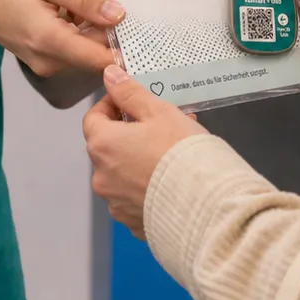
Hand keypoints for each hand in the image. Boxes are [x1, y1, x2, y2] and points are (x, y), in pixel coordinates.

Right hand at [0, 0, 122, 76]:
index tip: (147, 27)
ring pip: (87, 48)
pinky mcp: (45, 58)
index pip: (103, 59)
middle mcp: (51, 61)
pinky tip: (78, 5)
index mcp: (51, 41)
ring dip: (97, 26)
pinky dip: (83, 27)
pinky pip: (74, 46)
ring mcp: (47, 63)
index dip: (128, 46)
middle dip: (113, 28)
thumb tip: (120, 15)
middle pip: (98, 52)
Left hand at [82, 66, 204, 237]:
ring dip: (138, 159)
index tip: (133, 102)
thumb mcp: (159, 112)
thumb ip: (130, 93)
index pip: (93, 118)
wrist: (205, 206)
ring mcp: (116, 204)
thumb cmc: (180, 151)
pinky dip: (147, 186)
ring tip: (172, 151)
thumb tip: (109, 75)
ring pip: (122, 173)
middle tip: (161, 124)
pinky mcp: (133, 225)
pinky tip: (172, 179)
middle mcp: (101, 178)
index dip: (111, 105)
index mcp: (102, 146)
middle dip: (130, 132)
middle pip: (108, 147)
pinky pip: (135, 198)